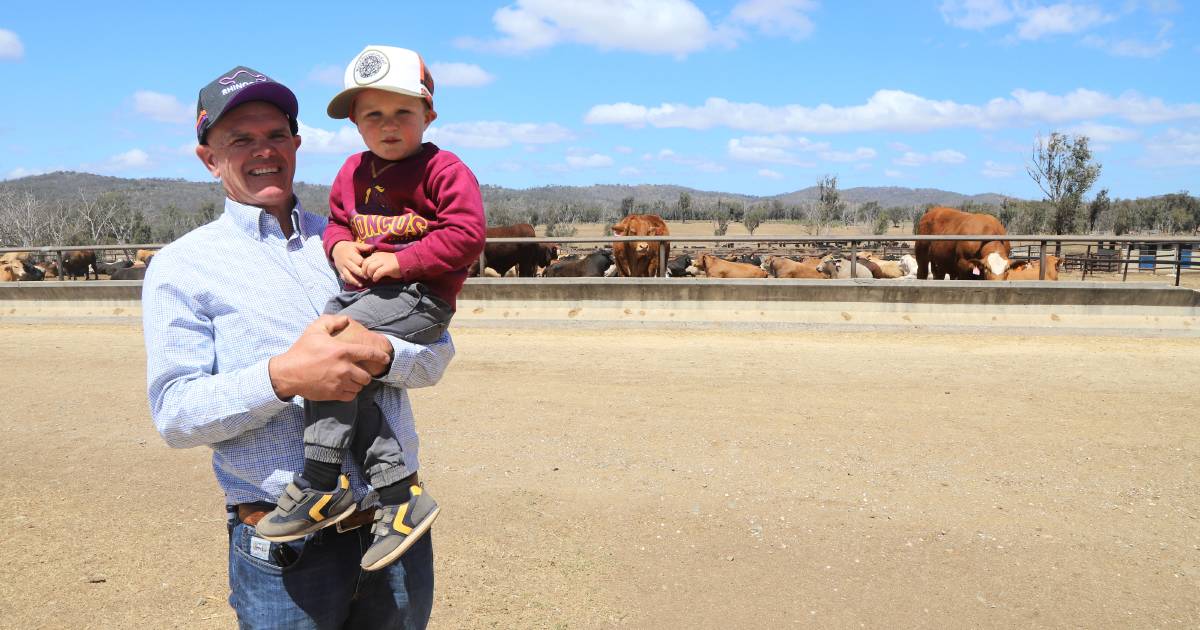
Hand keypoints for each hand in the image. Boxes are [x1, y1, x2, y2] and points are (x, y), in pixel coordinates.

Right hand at [268, 315, 391, 400]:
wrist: (288, 373)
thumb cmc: (302, 350)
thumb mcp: (315, 330)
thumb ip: (332, 321)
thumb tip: (346, 319)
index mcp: (342, 351)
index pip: (369, 354)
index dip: (381, 357)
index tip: (386, 358)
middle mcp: (344, 368)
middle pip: (367, 376)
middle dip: (365, 374)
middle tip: (359, 371)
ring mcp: (340, 382)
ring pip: (360, 386)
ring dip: (358, 383)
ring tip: (351, 379)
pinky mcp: (334, 394)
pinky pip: (351, 396)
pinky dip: (351, 392)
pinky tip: (345, 387)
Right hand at [331, 241, 373, 285]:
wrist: (336, 249)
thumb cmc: (349, 248)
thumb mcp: (356, 245)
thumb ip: (364, 247)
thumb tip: (374, 247)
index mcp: (350, 255)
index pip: (358, 261)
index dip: (365, 265)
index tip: (371, 268)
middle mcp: (345, 262)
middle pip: (354, 269)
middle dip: (362, 274)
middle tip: (369, 277)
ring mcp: (342, 267)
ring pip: (348, 276)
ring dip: (355, 281)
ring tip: (361, 285)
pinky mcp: (340, 271)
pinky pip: (344, 278)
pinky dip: (349, 282)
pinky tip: (355, 284)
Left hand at [362, 251, 402, 282]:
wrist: (405, 262)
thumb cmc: (393, 263)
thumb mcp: (382, 259)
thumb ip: (374, 262)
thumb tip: (366, 269)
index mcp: (376, 255)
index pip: (365, 260)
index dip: (363, 268)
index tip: (365, 273)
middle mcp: (379, 257)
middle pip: (366, 264)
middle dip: (364, 272)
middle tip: (367, 277)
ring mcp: (384, 262)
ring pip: (370, 268)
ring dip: (369, 275)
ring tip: (372, 278)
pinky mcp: (388, 268)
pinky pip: (377, 273)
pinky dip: (375, 277)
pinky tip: (376, 280)